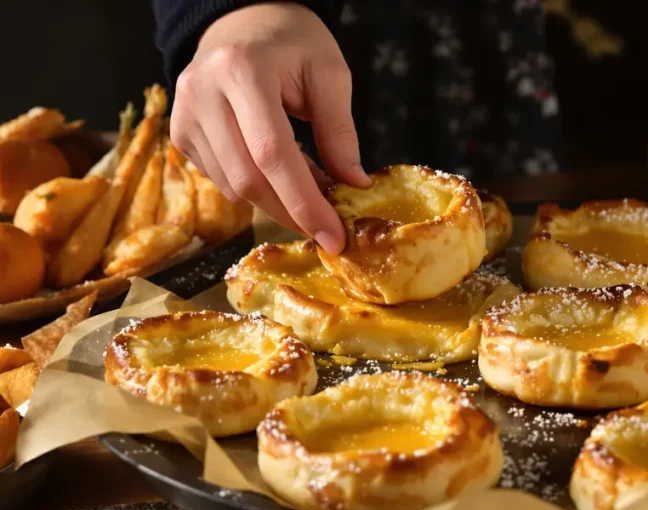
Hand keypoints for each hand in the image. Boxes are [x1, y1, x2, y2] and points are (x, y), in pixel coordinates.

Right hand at [170, 2, 371, 253]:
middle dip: (292, 213)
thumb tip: (353, 186)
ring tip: (311, 193)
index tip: (334, 237)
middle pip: (248, 179)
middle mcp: (203, 93)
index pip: (273, 154)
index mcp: (242, 71)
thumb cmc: (292, 42)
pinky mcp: (181, 134)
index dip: (304, 203)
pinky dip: (256, 190)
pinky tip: (281, 178)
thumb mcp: (330, 74)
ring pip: (232, 187)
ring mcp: (184, 115)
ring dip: (276, 203)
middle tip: (328, 228)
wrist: (244, 20)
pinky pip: (221, 180)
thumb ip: (340, 132)